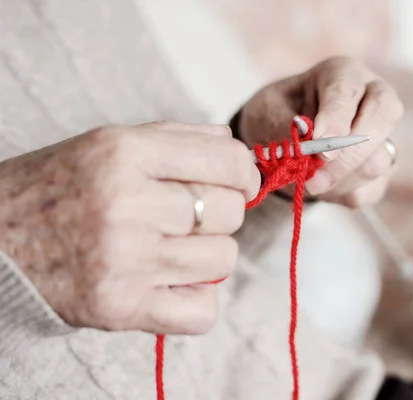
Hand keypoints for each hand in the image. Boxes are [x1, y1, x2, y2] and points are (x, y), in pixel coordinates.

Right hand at [0, 122, 259, 334]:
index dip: (245, 173)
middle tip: (193, 218)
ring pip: (222, 259)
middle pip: (230, 212)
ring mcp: (124, 259)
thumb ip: (176, 138)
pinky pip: (202, 313)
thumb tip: (233, 146)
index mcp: (125, 153)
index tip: (240, 183)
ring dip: (209, 256)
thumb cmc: (57, 188)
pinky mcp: (119, 307)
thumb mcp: (107, 143)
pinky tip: (172, 285)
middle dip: (222, 213)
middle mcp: (127, 203)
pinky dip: (197, 302)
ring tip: (175, 250)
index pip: (228, 160)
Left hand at [239, 56, 402, 206]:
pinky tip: (323, 189)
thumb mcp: (268, 112)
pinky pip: (373, 188)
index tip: (318, 147)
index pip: (347, 91)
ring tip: (309, 183)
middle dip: (348, 154)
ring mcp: (382, 134)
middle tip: (314, 178)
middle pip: (383, 116)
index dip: (335, 120)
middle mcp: (372, 97)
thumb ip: (285, 126)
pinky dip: (346, 195)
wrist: (277, 138)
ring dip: (341, 180)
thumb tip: (307, 145)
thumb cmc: (275, 115)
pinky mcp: (379, 168)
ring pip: (378, 160)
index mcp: (343, 74)